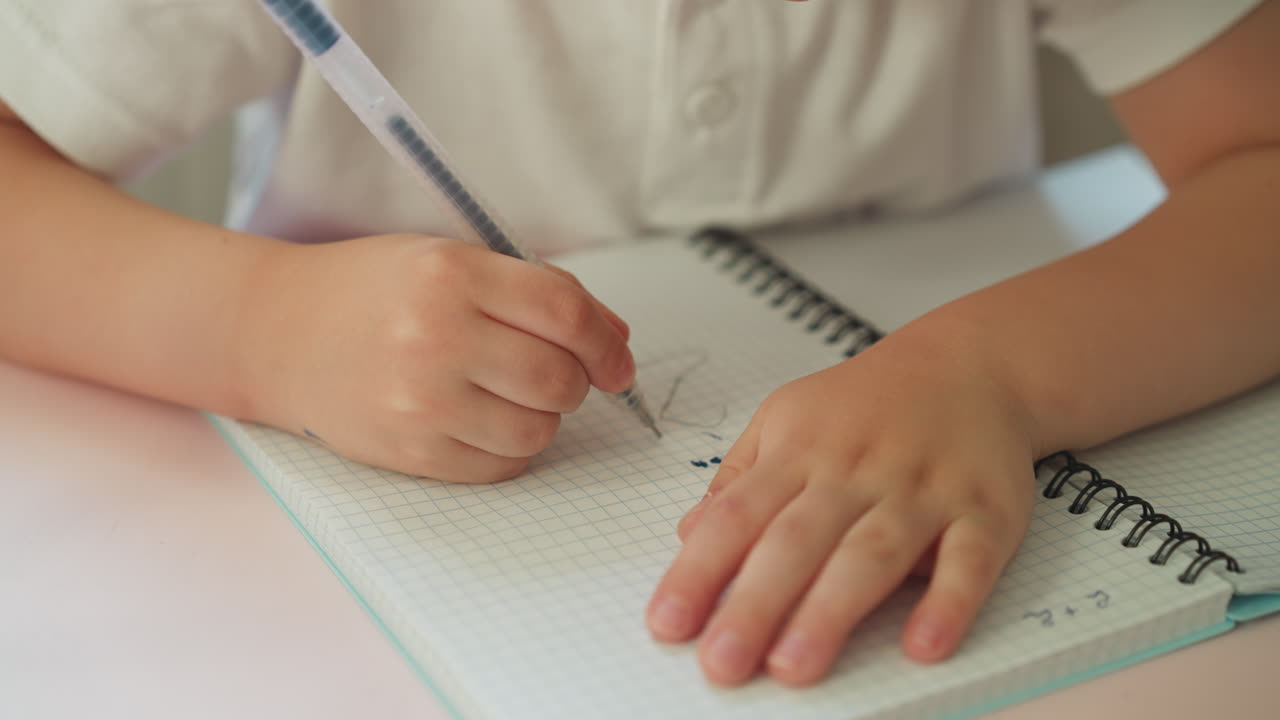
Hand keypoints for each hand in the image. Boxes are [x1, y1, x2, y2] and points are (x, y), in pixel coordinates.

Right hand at [238, 234, 634, 481]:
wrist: (277, 332)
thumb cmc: (372, 291)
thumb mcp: (450, 261)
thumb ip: (535, 291)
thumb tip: (615, 340)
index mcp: (451, 274)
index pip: (565, 313)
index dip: (607, 342)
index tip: (617, 360)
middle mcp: (435, 336)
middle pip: (558, 378)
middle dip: (577, 380)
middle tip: (558, 372)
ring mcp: (420, 401)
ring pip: (537, 430)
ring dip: (543, 417)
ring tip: (510, 393)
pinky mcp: (409, 451)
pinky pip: (501, 466)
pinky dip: (511, 449)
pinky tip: (485, 419)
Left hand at [645, 324, 1038, 685]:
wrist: (969, 362)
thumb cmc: (867, 403)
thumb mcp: (787, 417)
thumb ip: (739, 478)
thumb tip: (689, 536)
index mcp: (799, 450)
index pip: (736, 515)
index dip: (698, 570)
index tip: (667, 623)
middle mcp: (855, 470)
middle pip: (796, 540)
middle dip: (755, 603)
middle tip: (721, 663)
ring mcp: (921, 490)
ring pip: (872, 553)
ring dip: (831, 611)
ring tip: (793, 666)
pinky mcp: (985, 510)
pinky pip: (968, 560)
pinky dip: (948, 603)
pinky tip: (923, 645)